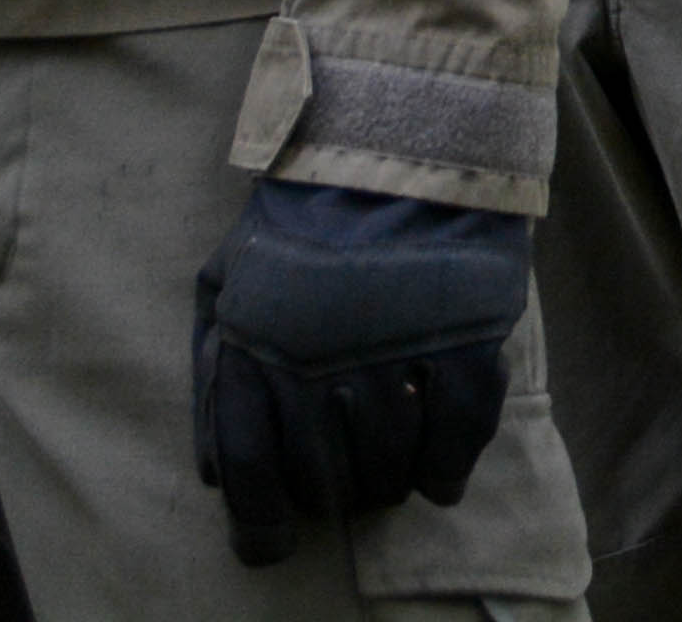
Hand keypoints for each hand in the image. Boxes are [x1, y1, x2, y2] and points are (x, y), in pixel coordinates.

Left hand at [193, 179, 529, 566]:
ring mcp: (397, 349)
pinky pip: (457, 435)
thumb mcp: (228, 277)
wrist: (403, 137)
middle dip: (329, 494)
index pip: (250, 467)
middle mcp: (320, 358)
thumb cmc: (306, 213)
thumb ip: (214, 368)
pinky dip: (447, 468)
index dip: (259, 524)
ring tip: (388, 474)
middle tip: (341, 486)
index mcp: (255, 342)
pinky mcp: (466, 336)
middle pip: (324, 476)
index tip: (271, 543)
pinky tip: (438, 475)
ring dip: (387, 484)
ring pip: (390, 463)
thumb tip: (215, 468)